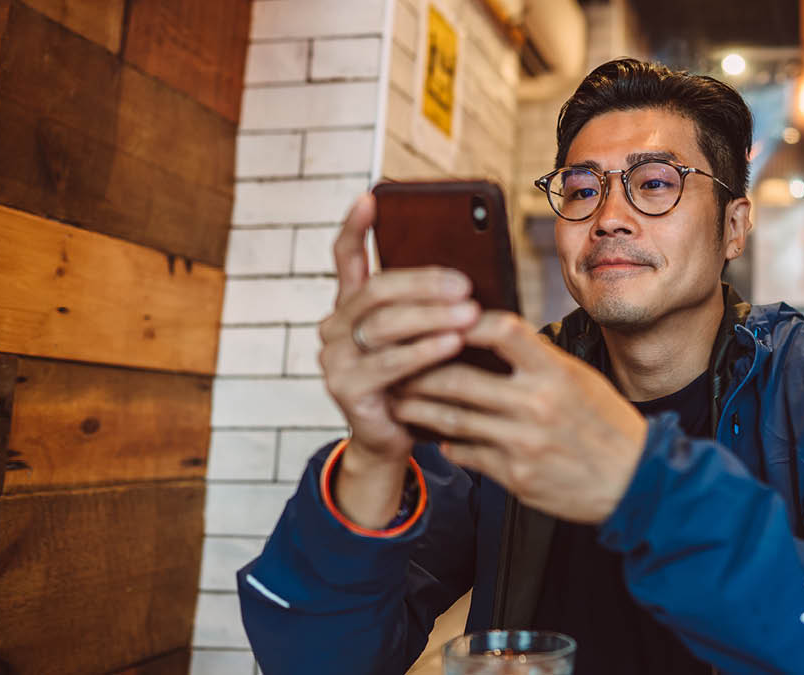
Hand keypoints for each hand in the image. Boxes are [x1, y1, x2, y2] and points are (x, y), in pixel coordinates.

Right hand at [317, 194, 478, 526]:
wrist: (396, 439)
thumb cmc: (417, 379)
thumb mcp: (423, 337)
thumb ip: (430, 307)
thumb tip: (469, 273)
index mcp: (350, 306)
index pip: (346, 258)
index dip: (356, 227)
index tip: (371, 196)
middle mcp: (334, 327)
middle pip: (377, 291)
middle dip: (423, 283)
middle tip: (464, 283)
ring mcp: (335, 359)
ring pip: (384, 325)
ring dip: (431, 316)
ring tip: (469, 312)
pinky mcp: (346, 390)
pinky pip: (388, 364)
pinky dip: (424, 351)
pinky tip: (453, 344)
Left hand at [392, 311, 648, 522]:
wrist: (635, 482)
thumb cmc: (607, 425)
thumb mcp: (579, 380)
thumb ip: (537, 360)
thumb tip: (490, 334)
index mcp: (555, 372)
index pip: (500, 330)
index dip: (463, 322)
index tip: (439, 319)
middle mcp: (536, 405)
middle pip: (457, 379)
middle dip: (417, 371)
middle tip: (393, 364)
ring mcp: (522, 444)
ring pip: (451, 420)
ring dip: (417, 408)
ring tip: (398, 399)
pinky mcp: (515, 477)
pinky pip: (467, 455)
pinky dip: (447, 444)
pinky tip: (436, 437)